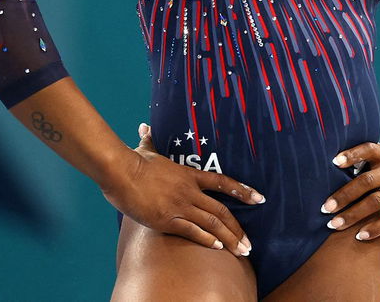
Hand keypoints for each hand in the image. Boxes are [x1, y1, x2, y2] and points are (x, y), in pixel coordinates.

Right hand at [101, 123, 264, 257]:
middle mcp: (189, 192)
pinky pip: (192, 232)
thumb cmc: (132, 161)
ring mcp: (179, 206)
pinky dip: (207, 241)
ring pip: (211, 224)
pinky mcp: (166, 220)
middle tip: (250, 244)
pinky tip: (217, 248)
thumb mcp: (146, 149)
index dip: (243, 191)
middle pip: (221, 211)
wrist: (120, 171)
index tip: (260, 199)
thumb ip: (151, 140)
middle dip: (238, 229)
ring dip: (228, 239)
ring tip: (241, 252)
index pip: (223, 182)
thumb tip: (145, 127)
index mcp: (189, 175)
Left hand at [319, 141, 379, 241]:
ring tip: (334, 225)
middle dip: (343, 196)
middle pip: (366, 182)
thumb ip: (366, 163)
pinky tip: (359, 236)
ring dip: (352, 215)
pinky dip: (374, 228)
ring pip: (374, 202)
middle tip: (324, 208)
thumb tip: (330, 169)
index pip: (368, 150)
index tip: (334, 162)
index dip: (352, 154)